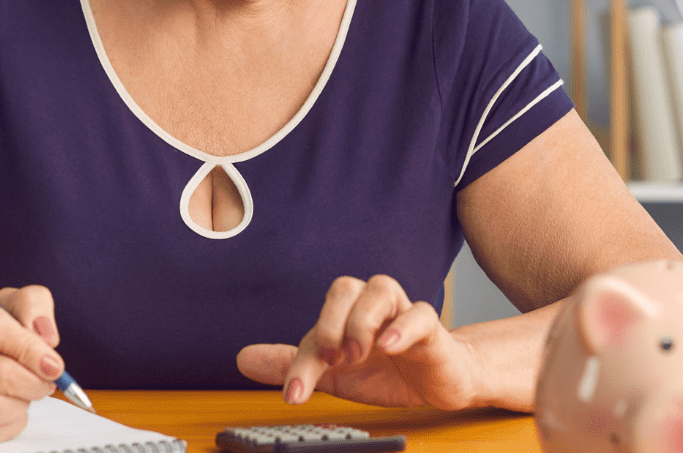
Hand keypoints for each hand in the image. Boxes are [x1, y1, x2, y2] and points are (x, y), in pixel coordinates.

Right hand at [0, 285, 63, 441]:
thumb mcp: (9, 301)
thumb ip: (33, 304)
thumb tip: (48, 339)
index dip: (31, 349)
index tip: (55, 364)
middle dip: (35, 381)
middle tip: (49, 379)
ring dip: (24, 402)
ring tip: (28, 389)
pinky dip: (13, 422)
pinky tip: (15, 405)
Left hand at [237, 275, 483, 409]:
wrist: (439, 380)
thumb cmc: (387, 371)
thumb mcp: (337, 376)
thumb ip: (296, 365)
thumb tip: (243, 358)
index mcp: (347, 316)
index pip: (316, 326)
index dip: (301, 361)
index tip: (294, 394)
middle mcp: (372, 306)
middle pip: (345, 288)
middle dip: (330, 322)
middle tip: (333, 359)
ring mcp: (402, 313)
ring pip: (380, 289)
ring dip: (362, 321)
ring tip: (358, 353)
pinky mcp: (430, 327)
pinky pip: (419, 313)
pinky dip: (402, 327)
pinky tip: (388, 345)